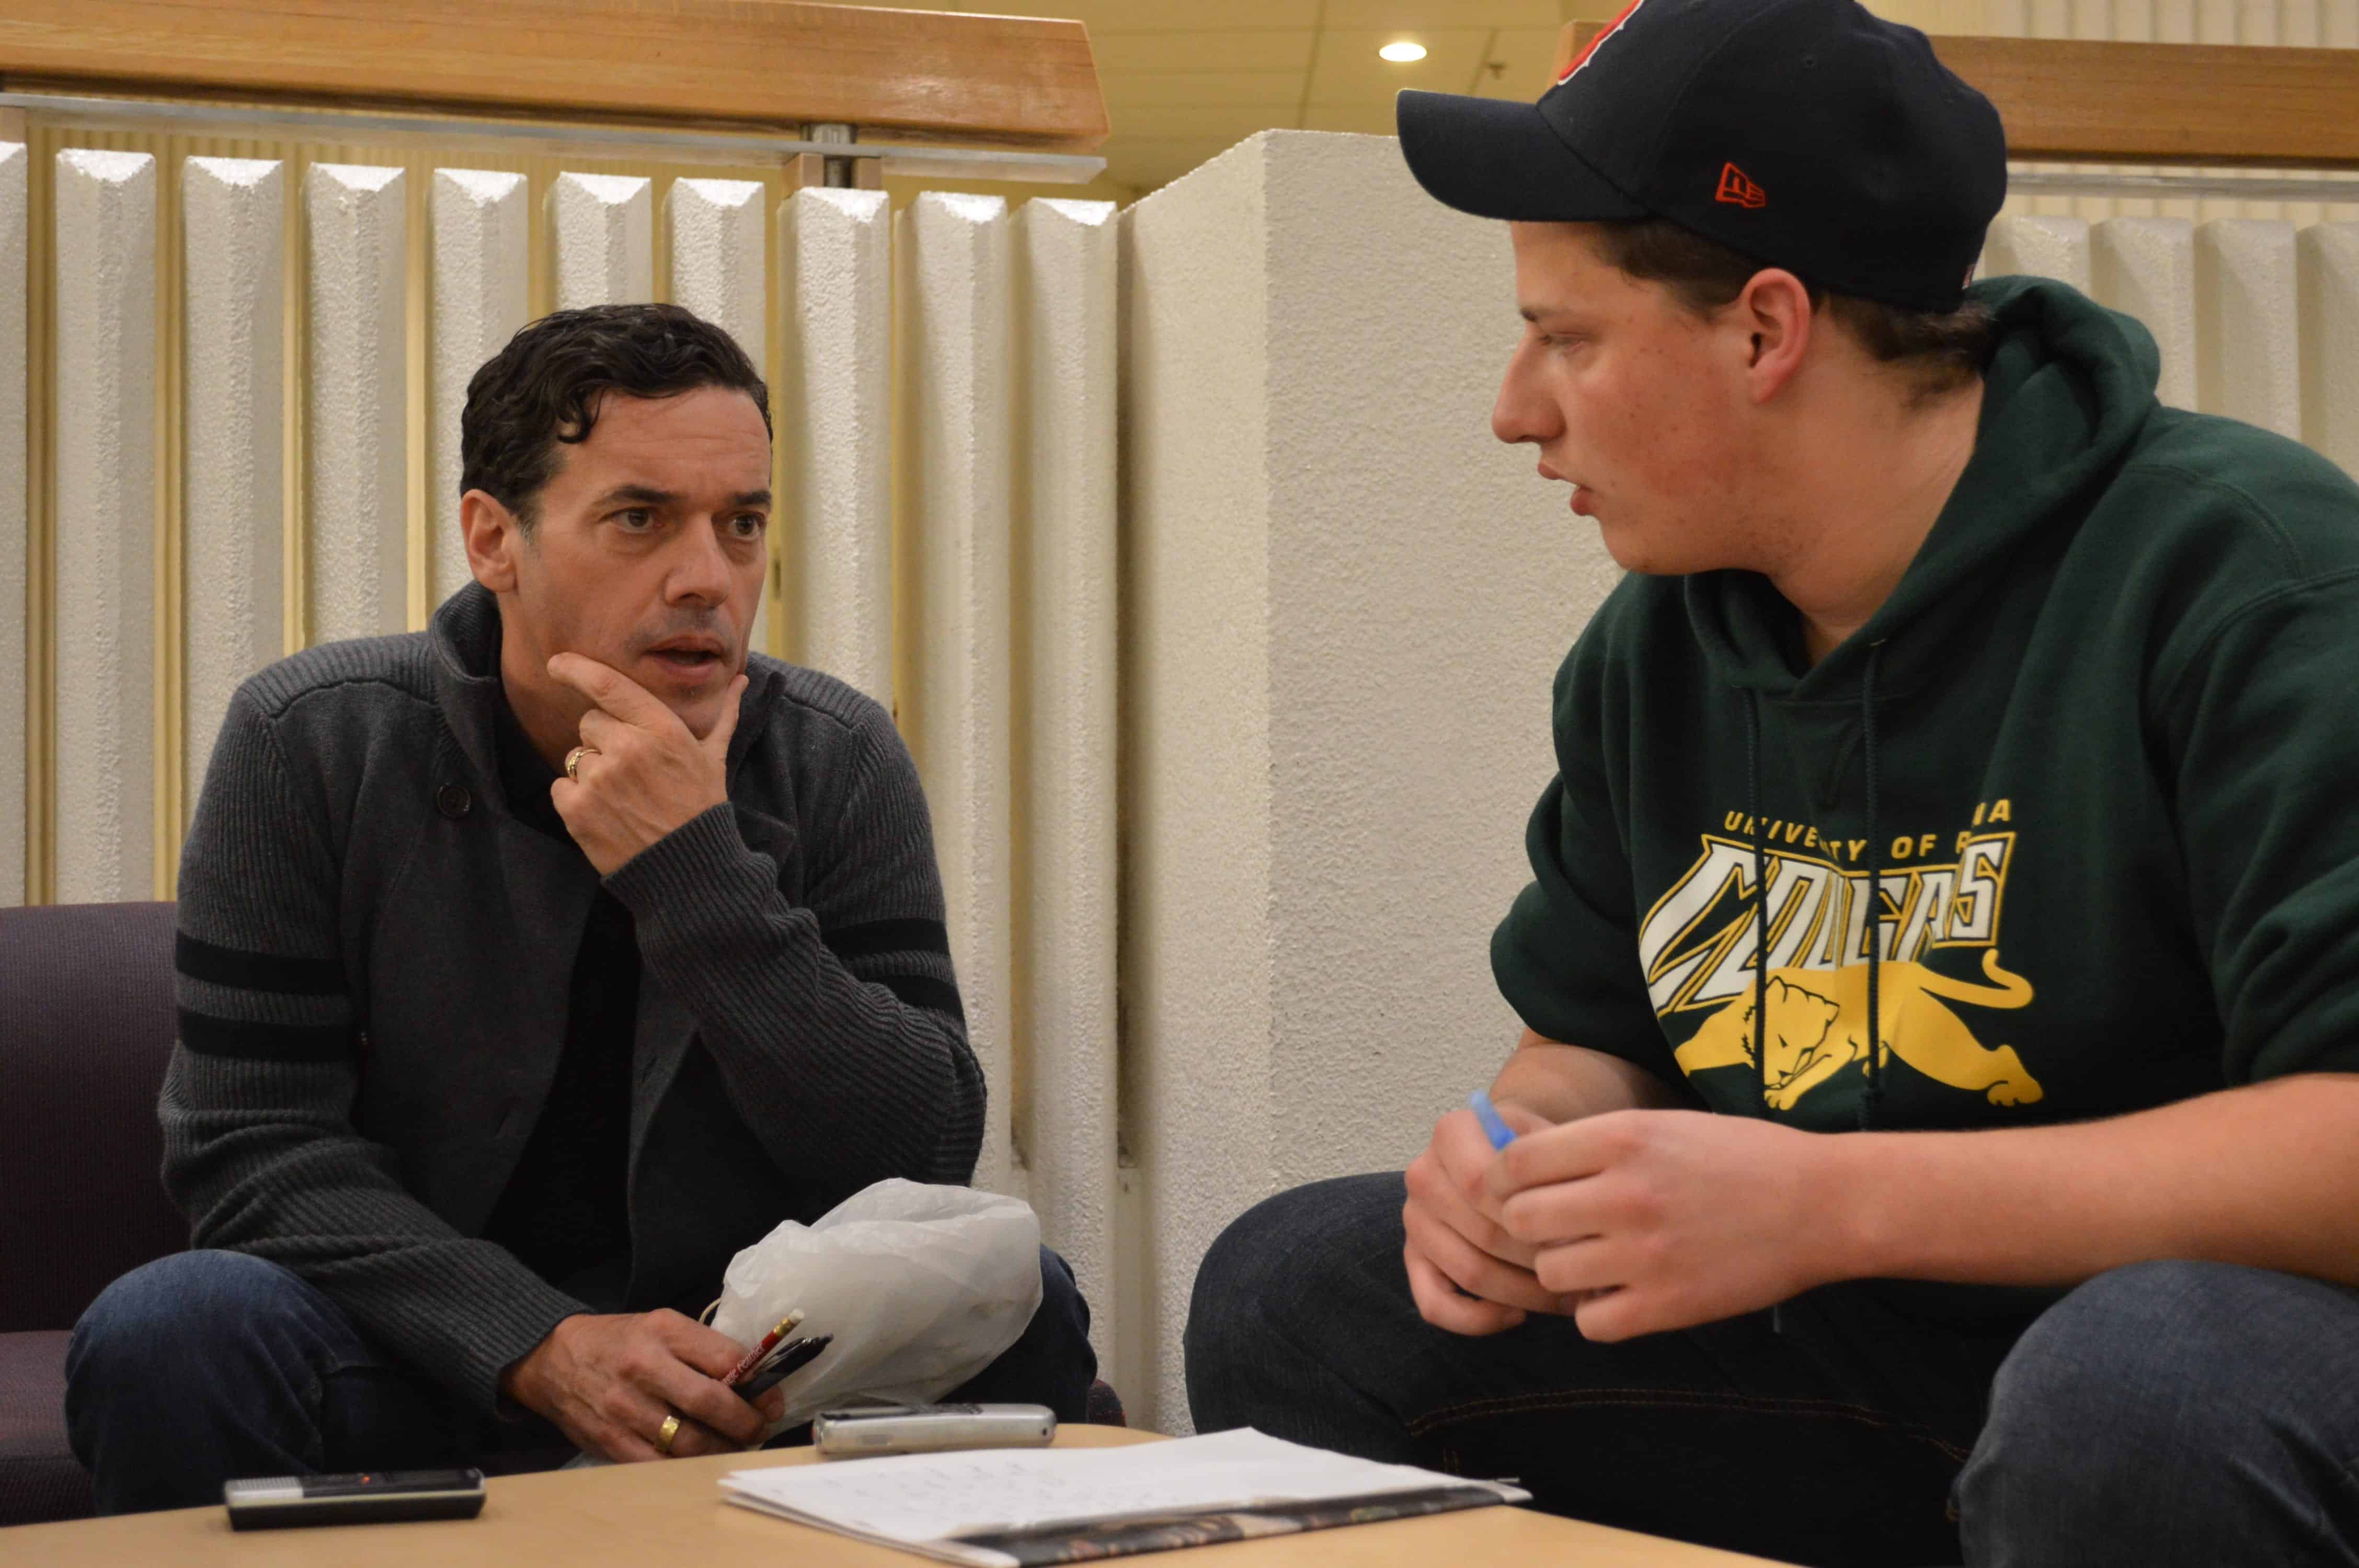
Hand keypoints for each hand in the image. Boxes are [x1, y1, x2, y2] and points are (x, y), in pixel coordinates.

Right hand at [499, 1310, 786, 1461]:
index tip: (771, 1400)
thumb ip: (705, 1350)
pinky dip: (686, 1467)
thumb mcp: (663, 1327)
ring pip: (689, 1442)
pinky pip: (659, 1464)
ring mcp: (625, 1407)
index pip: (726, 1360)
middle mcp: (644, 1367)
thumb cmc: (620, 1342)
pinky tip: (698, 1460)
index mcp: (664, 1331)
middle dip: (746, 1423)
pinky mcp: (610, 1440)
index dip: (758, 1386)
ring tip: (732, 1446)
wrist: (553, 1358)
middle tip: (758, 1429)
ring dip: (721, 1450)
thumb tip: (754, 1382)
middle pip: (711, 1404)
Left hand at [547, 653, 744, 875]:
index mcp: (661, 729)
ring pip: (576, 756)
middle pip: (590, 722)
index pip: (607, 686)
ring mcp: (600, 779)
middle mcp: (628, 748)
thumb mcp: (714, 758)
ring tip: (623, 797)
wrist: (690, 871)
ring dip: (592, 772)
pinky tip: (606, 814)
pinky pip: (561, 786)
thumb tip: (741, 680)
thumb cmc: (701, 808)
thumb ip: (723, 714)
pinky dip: (577, 799)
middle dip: (604, 739)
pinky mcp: (578, 810)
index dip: (577, 669)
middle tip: (631, 769)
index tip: (558, 663)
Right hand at [1401, 1099, 1566, 1335]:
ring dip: (1521, 1294)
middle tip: (1584, 1275)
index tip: (1582, 1234)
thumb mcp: (1550, 1140)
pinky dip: (1477, 1320)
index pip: (1482, 1183)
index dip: (1533, 1217)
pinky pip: (1434, 1304)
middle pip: (1481, 1232)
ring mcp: (1413, 1218)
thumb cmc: (1537, 1155)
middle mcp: (1422, 1173)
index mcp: (1451, 1132)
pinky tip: (1516, 1315)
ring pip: (1466, 1271)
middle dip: (1540, 1261)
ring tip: (1564, 1298)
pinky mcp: (1412, 1258)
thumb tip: (1575, 1234)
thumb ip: (1558, 1171)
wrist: (1508, 1154)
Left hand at [1487, 1109, 1840, 1341]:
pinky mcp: (1668, 1305)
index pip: (1514, 1162)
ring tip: (1592, 1261)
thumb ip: (1591, 1143)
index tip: (1518, 1187)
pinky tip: (1620, 1294)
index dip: (1505, 1179)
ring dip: (1561, 1271)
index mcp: (1621, 1137)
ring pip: (1549, 1275)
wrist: (1821, 1203)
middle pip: (1519, 1220)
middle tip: (1553, 1229)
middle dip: (1528, 1227)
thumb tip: (1515, 1161)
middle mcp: (1625, 1193)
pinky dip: (1596, 1313)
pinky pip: (1590, 1323)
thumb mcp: (1660, 1124)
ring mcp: (1645, 1254)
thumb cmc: (1740, 1157)